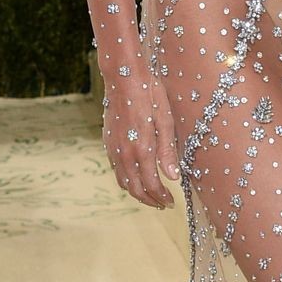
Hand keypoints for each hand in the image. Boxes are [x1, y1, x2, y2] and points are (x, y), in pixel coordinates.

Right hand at [102, 69, 179, 208]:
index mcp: (141, 150)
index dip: (161, 197)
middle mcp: (124, 154)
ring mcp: (113, 149)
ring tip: (151, 195)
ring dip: (137, 192)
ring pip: (123, 182)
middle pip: (135, 189)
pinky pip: (116, 170)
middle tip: (163, 204)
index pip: (151, 185)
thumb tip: (173, 177)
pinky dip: (126, 179)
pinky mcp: (108, 142)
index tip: (172, 202)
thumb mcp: (166, 121)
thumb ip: (168, 151)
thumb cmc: (149, 95)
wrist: (124, 78)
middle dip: (150, 200)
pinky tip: (137, 176)